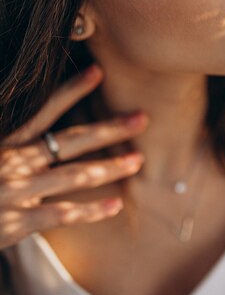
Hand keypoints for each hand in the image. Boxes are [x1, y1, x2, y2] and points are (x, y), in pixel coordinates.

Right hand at [0, 65, 146, 249]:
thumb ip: (13, 128)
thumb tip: (38, 120)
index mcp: (7, 140)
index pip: (44, 110)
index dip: (72, 90)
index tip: (98, 72)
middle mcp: (16, 162)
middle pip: (71, 141)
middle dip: (109, 128)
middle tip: (141, 118)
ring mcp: (20, 192)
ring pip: (74, 176)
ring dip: (109, 167)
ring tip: (138, 159)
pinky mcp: (19, 223)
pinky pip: (62, 215)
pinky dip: (90, 211)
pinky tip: (116, 204)